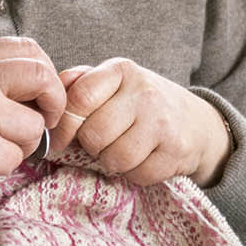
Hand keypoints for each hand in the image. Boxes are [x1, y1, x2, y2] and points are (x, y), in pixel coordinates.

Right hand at [0, 37, 65, 196]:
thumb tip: (47, 86)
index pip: (30, 49)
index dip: (47, 73)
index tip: (43, 94)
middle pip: (42, 77)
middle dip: (53, 104)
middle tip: (47, 120)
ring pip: (34, 126)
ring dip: (23, 143)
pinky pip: (16, 158)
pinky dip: (4, 165)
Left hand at [49, 58, 231, 186]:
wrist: (194, 121)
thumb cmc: (140, 104)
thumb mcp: (112, 83)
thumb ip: (79, 84)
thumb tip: (51, 91)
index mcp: (121, 71)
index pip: (79, 98)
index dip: (63, 125)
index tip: (59, 140)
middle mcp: (144, 92)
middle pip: (93, 134)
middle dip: (91, 146)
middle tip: (101, 143)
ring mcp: (163, 121)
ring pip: (115, 158)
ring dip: (112, 162)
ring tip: (122, 150)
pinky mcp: (176, 149)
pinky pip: (138, 174)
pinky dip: (135, 174)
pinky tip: (143, 159)